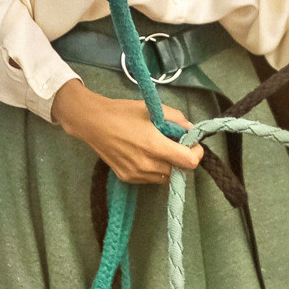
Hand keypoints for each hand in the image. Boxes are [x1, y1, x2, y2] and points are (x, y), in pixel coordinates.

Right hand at [51, 81, 204, 183]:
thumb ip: (176, 119)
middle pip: (179, 171)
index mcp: (154, 145)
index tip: (193, 143)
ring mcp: (136, 174)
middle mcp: (147, 164)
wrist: (92, 123)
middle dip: (182, 158)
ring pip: (165, 177)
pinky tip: (145, 154)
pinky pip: (151, 179)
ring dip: (169, 165)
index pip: (189, 162)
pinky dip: (155, 169)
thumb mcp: (152, 109)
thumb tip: (191, 129)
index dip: (196, 153)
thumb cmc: (122, 112)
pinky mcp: (127, 178)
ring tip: (158, 149)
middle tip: (174, 144)